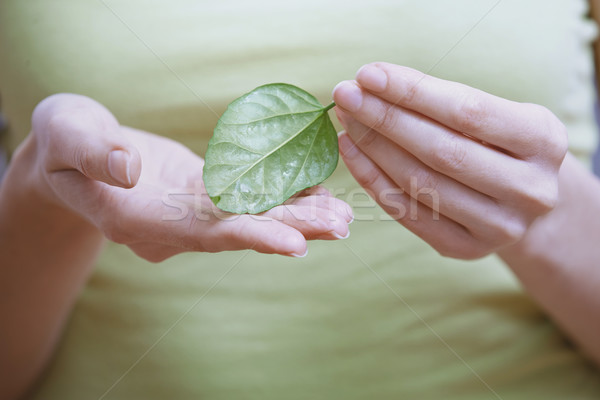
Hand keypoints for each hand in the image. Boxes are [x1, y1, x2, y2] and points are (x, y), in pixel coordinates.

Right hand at [24, 94, 351, 260]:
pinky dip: (279, 194)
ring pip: (247, 217)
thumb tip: (129, 167)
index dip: (248, 236)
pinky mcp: (201, 191)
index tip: (294, 244)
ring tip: (342, 215)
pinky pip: (244, 197)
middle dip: (289, 229)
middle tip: (341, 226)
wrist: (71, 152)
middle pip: (237, 231)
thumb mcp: (65, 137)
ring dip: (294, 216)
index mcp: (138, 219)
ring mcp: (189, 210)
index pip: (201, 234)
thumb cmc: (62, 144)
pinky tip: (316, 189)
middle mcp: (171, 224)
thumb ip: (95, 154)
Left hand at [332, 62, 566, 258]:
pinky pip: (408, 213)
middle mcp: (529, 189)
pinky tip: (352, 152)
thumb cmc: (499, 144)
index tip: (368, 74)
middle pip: (441, 150)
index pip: (467, 111)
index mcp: (543, 140)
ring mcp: (500, 227)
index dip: (412, 92)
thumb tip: (372, 84)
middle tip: (345, 95)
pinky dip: (372, 180)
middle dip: (385, 118)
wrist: (523, 199)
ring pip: (421, 184)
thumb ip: (444, 102)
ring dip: (373, 148)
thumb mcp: (495, 114)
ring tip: (347, 120)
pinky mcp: (467, 249)